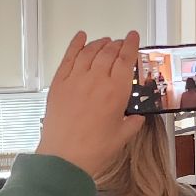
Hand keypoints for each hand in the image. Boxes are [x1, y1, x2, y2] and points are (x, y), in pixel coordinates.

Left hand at [38, 31, 144, 177]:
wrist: (64, 158)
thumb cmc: (92, 150)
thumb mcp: (122, 137)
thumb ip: (132, 123)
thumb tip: (136, 118)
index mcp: (115, 91)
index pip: (126, 59)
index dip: (131, 44)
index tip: (133, 37)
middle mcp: (96, 80)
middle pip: (108, 52)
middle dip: (116, 44)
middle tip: (119, 43)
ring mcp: (75, 80)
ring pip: (89, 51)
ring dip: (98, 43)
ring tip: (103, 42)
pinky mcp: (59, 84)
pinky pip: (68, 58)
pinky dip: (75, 45)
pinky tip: (80, 38)